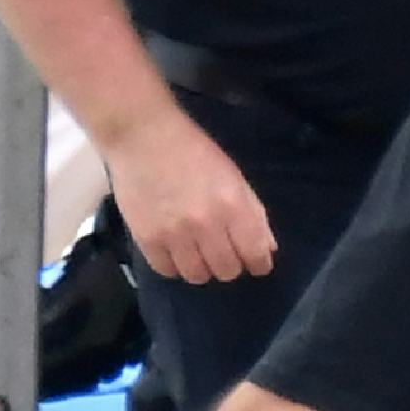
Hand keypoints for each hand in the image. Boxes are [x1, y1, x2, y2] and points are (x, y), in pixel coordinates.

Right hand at [104, 104, 276, 284]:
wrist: (142, 135)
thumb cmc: (192, 150)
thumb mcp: (232, 175)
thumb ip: (253, 212)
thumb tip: (267, 249)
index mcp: (233, 205)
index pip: (255, 255)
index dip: (258, 263)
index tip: (253, 261)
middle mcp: (206, 224)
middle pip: (227, 271)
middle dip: (229, 263)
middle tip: (220, 251)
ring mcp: (174, 234)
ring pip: (197, 276)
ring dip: (201, 267)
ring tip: (195, 251)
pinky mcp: (146, 238)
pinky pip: (166, 270)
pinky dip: (173, 265)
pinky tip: (172, 250)